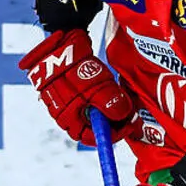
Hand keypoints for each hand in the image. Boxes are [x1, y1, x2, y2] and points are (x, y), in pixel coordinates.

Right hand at [19, 29, 135, 145]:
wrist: (57, 47)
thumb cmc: (74, 69)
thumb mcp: (96, 88)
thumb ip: (110, 104)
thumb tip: (124, 116)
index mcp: (69, 120)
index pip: (94, 137)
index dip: (114, 134)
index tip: (129, 125)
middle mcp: (65, 116)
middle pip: (94, 127)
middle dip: (113, 121)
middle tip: (128, 112)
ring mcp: (66, 105)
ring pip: (92, 114)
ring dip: (108, 109)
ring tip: (119, 97)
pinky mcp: (69, 94)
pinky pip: (88, 103)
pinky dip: (100, 100)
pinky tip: (108, 89)